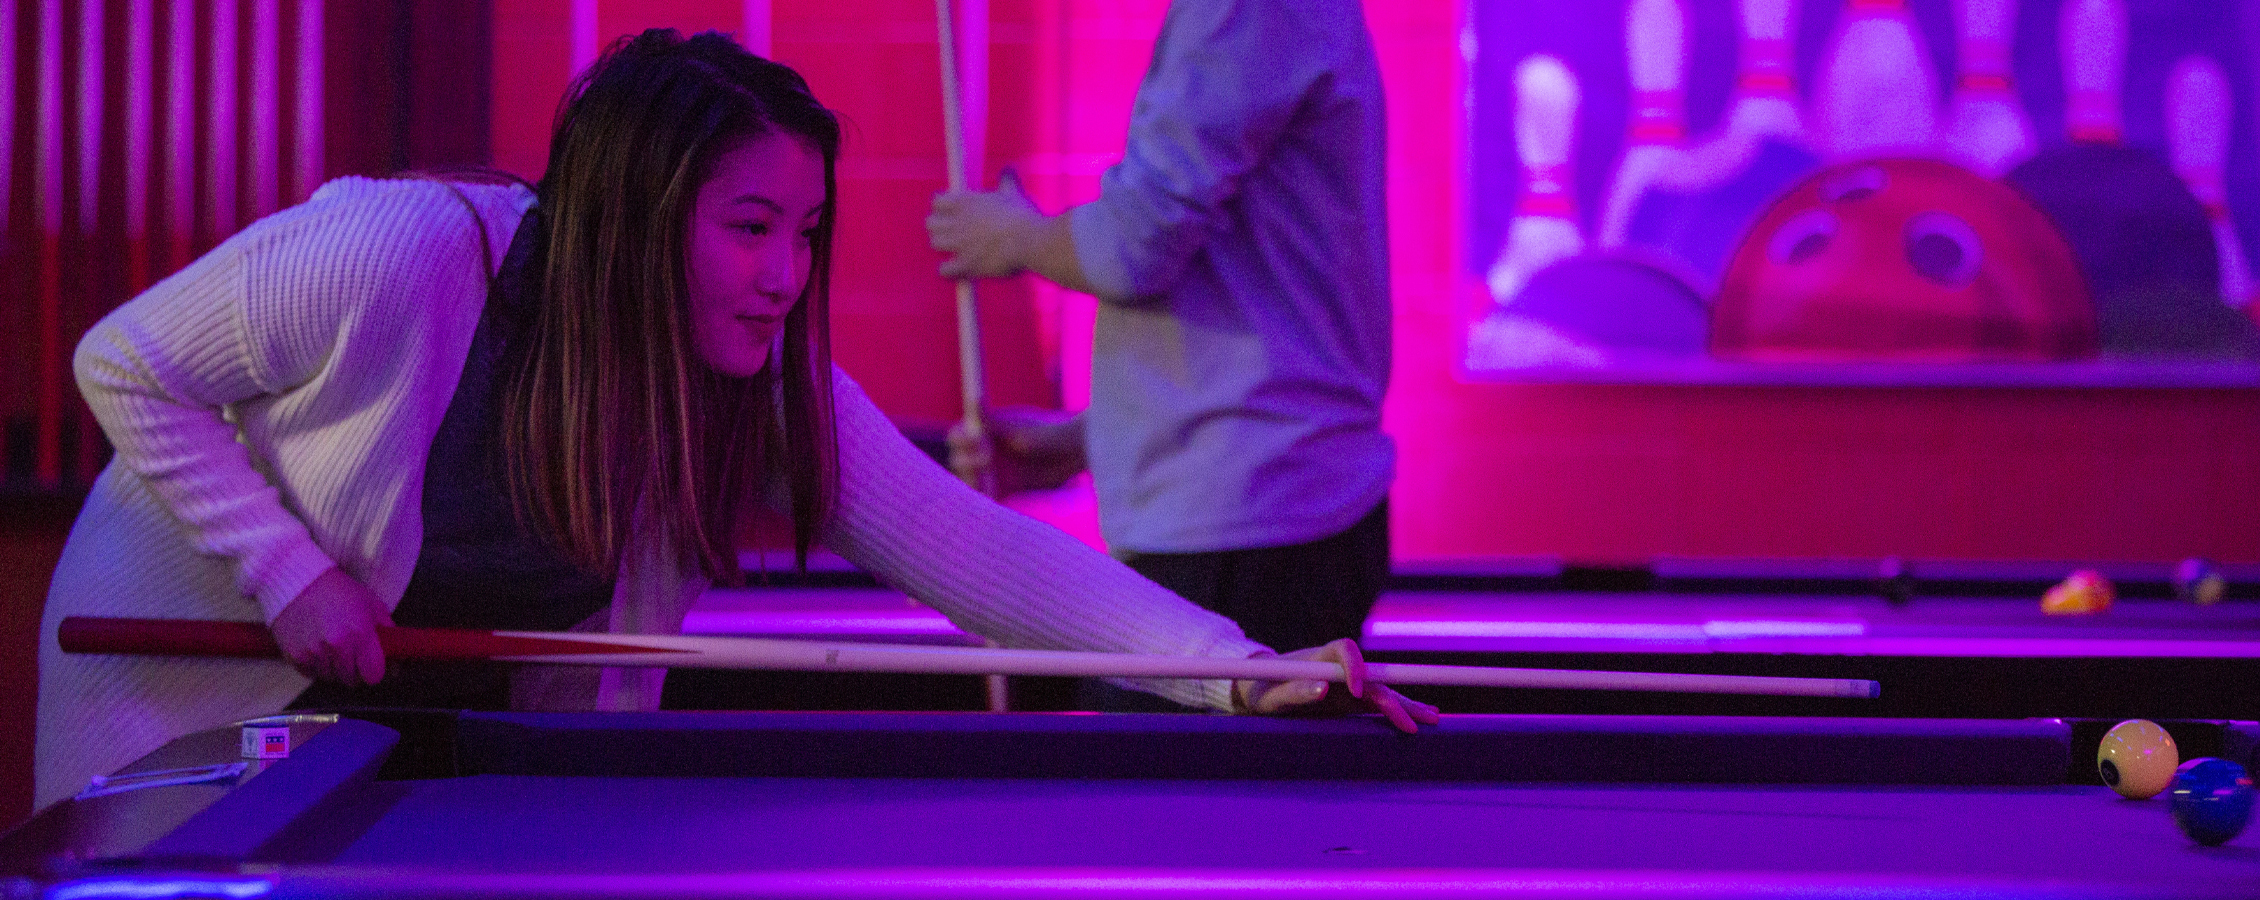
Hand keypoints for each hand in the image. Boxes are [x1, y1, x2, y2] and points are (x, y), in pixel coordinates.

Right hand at [270, 567, 392, 686]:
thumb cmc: (339, 591)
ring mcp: (313, 653)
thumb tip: (398, 654)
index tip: (376, 666)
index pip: (373, 675)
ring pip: (331, 678)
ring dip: (336, 669)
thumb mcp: (372, 605)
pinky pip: (311, 674)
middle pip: (352, 680)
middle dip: (356, 671)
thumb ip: (387, 631)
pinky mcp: (294, 656)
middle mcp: (336, 646)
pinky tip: (318, 648)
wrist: (298, 582)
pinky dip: (317, 666)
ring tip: (334, 648)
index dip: (377, 672)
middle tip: (355, 656)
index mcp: (359, 634)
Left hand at [928, 169, 1046, 279]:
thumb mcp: (1013, 192)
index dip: (942, 208)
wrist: (1031, 240)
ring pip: (935, 243)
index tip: (950, 212)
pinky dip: (948, 270)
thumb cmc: (1023, 215)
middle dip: (939, 227)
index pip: (937, 201)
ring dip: (943, 246)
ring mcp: (959, 243)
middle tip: (951, 231)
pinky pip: (944, 269)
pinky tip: (957, 269)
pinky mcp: (966, 264)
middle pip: (930, 223)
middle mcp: (958, 221)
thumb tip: (1008, 169)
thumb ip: (1006, 180)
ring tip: (953, 249)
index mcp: (966, 201)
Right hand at [947, 407, 1086, 495]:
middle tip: (986, 459)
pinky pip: (987, 497)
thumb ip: (993, 420)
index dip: (961, 440)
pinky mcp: (1004, 490)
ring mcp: (993, 472)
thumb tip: (973, 399)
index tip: (975, 439)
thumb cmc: (1047, 432)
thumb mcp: (1019, 427)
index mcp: (982, 432)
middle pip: (959, 460)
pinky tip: (990, 495)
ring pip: (969, 480)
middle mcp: (983, 452)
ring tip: (984, 478)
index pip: (958, 437)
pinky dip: (985, 498)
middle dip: (966, 461)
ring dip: (972, 480)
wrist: (1072, 452)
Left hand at [1234, 638, 1441, 733]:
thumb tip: (1320, 689)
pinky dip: (1399, 710)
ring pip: (1382, 691)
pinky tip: (1422, 716)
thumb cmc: (1262, 691)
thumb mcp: (1270, 696)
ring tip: (1433, 718)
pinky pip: (1378, 704)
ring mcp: (1347, 684)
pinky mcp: (1351, 700)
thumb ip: (1293, 691)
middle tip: (1413, 719)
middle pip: (1373, 675)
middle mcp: (1339, 667)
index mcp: (1318, 657)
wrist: (1260, 691)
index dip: (1355, 667)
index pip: (1345, 649)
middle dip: (1395, 695)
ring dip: (1406, 704)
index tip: (1356, 691)